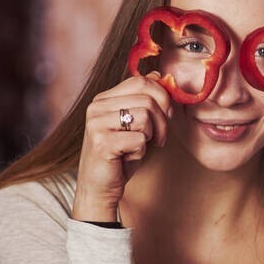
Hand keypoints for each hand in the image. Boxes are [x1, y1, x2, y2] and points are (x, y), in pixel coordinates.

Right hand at [72, 73, 172, 221]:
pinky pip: (139, 138)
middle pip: (147, 98)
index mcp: (104, 99)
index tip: (167, 115)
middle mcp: (97, 107)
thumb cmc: (120, 157)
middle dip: (162, 120)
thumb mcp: (135, 125)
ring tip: (142, 147)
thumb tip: (158, 75)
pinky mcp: (102, 142)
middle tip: (160, 138)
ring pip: (145, 116)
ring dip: (152, 135)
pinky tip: (129, 157)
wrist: (99, 188)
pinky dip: (142, 150)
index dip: (162, 97)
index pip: (141, 81)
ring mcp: (97, 124)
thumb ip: (144, 100)